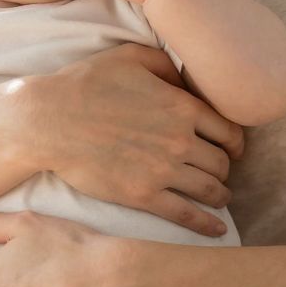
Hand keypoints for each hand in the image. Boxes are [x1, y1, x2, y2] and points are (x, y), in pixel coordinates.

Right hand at [23, 45, 242, 237]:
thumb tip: (187, 81)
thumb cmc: (85, 83)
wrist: (49, 120)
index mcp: (182, 106)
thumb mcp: (130, 57)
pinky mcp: (143, 195)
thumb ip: (167, 66)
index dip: (236, 143)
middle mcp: (180, 140)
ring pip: (210, 189)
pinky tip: (217, 229)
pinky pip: (186, 214)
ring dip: (220, 195)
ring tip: (219, 198)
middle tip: (220, 172)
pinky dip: (206, 224)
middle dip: (225, 168)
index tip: (234, 149)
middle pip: (222, 162)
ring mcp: (163, 170)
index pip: (229, 130)